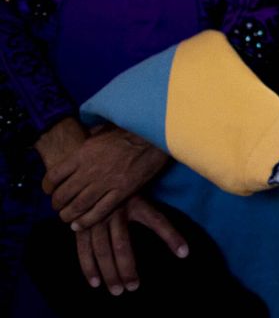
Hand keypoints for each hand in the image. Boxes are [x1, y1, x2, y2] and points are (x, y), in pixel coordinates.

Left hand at [43, 126, 168, 229]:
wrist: (155, 135)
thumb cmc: (131, 130)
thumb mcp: (104, 129)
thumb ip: (90, 137)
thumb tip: (84, 135)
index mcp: (83, 153)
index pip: (54, 176)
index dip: (48, 187)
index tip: (49, 190)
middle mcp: (90, 170)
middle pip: (63, 194)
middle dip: (57, 204)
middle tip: (58, 207)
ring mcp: (106, 182)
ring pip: (78, 206)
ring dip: (69, 215)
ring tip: (67, 217)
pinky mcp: (122, 191)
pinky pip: (99, 211)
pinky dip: (87, 221)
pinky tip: (80, 224)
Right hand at [74, 195, 187, 295]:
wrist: (92, 173)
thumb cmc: (124, 188)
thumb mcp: (141, 191)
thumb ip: (155, 208)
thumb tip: (178, 231)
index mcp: (136, 202)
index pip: (157, 220)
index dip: (171, 236)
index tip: (184, 252)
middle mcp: (115, 210)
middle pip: (121, 245)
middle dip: (127, 269)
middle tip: (133, 287)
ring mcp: (95, 217)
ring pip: (101, 250)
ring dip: (108, 273)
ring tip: (117, 290)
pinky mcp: (80, 224)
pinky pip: (83, 249)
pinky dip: (88, 267)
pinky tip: (94, 283)